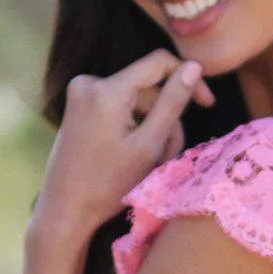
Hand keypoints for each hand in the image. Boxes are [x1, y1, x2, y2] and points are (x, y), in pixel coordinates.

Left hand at [34, 50, 215, 241]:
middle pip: (147, 89)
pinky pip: (118, 108)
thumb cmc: (107, 185)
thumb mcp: (148, 145)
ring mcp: (80, 94)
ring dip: (150, 128)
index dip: (187, 78)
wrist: (65, 210)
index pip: (158, 63)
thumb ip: (173, 102)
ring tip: (151, 163)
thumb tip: (194, 66)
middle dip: (165, 119)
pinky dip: (132, 128)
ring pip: (135, 102)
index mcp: (106, 89)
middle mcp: (89, 82)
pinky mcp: (78, 107)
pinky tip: (133, 156)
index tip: (207, 103)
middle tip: (168, 156)